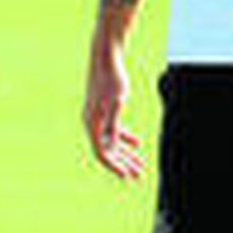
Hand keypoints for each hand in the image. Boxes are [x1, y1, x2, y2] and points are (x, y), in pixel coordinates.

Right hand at [83, 39, 144, 179]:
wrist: (106, 57)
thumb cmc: (112, 79)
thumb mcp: (117, 102)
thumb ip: (114, 124)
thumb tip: (112, 144)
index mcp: (93, 124)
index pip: (102, 153)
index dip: (115, 166)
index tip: (128, 176)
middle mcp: (92, 123)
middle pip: (108, 151)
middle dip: (124, 163)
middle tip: (139, 175)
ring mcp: (98, 117)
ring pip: (112, 142)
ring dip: (126, 154)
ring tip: (140, 165)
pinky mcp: (104, 111)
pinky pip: (114, 131)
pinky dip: (125, 138)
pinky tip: (137, 144)